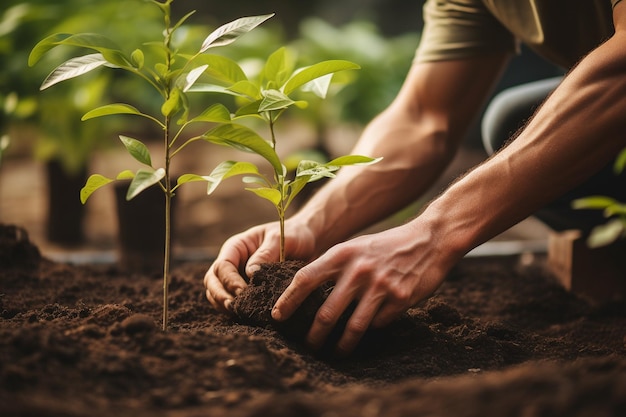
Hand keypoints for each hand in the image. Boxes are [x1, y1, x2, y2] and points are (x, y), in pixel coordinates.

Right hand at [204, 220, 315, 312]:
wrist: (308, 242)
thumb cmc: (294, 235)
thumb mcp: (281, 239)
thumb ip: (266, 253)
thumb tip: (250, 274)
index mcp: (237, 247)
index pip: (222, 266)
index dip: (229, 281)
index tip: (242, 292)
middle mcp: (233, 262)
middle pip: (213, 281)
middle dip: (219, 296)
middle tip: (234, 308)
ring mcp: (238, 277)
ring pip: (218, 294)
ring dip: (224, 305)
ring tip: (239, 315)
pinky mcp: (248, 291)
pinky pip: (235, 303)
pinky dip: (236, 311)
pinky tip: (249, 317)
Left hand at [271, 222, 454, 355]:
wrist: (430, 239)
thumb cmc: (387, 245)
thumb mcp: (357, 246)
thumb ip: (335, 266)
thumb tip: (309, 293)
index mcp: (342, 253)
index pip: (305, 279)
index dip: (288, 300)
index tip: (277, 316)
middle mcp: (358, 270)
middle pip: (326, 312)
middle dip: (313, 335)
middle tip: (307, 345)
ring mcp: (379, 286)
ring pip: (352, 327)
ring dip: (341, 345)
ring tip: (336, 352)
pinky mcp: (400, 300)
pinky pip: (378, 323)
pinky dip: (372, 328)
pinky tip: (372, 327)